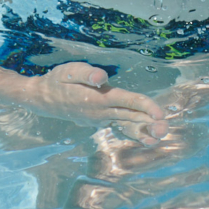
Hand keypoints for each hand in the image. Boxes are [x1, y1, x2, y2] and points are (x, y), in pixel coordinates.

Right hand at [25, 61, 167, 145]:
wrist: (42, 99)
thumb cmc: (57, 81)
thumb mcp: (68, 71)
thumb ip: (86, 74)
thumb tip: (103, 77)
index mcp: (98, 99)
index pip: (127, 102)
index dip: (145, 106)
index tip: (160, 113)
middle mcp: (101, 112)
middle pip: (130, 117)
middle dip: (149, 123)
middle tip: (166, 130)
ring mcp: (100, 119)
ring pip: (126, 125)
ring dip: (143, 131)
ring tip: (159, 138)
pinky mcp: (99, 120)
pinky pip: (119, 126)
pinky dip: (133, 132)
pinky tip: (146, 137)